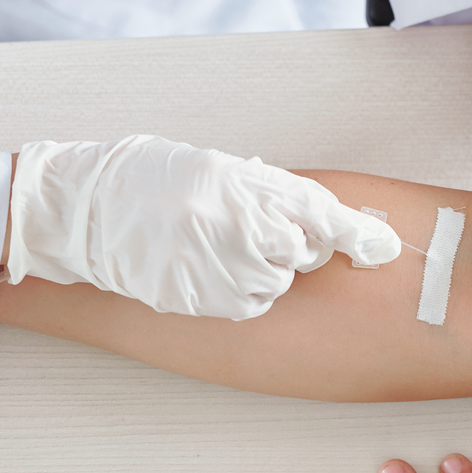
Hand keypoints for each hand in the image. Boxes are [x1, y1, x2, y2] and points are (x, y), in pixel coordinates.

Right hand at [5, 135, 401, 319]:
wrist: (87, 209)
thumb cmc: (151, 178)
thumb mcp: (216, 168)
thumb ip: (269, 190)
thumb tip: (322, 218)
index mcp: (244, 184)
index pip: (320, 212)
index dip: (357, 233)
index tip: (384, 247)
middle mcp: (237, 225)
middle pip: (302, 251)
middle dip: (291, 245)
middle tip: (253, 230)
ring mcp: (218, 265)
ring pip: (277, 282)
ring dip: (264, 271)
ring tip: (222, 248)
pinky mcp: (199, 298)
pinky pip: (246, 304)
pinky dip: (240, 292)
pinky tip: (209, 270)